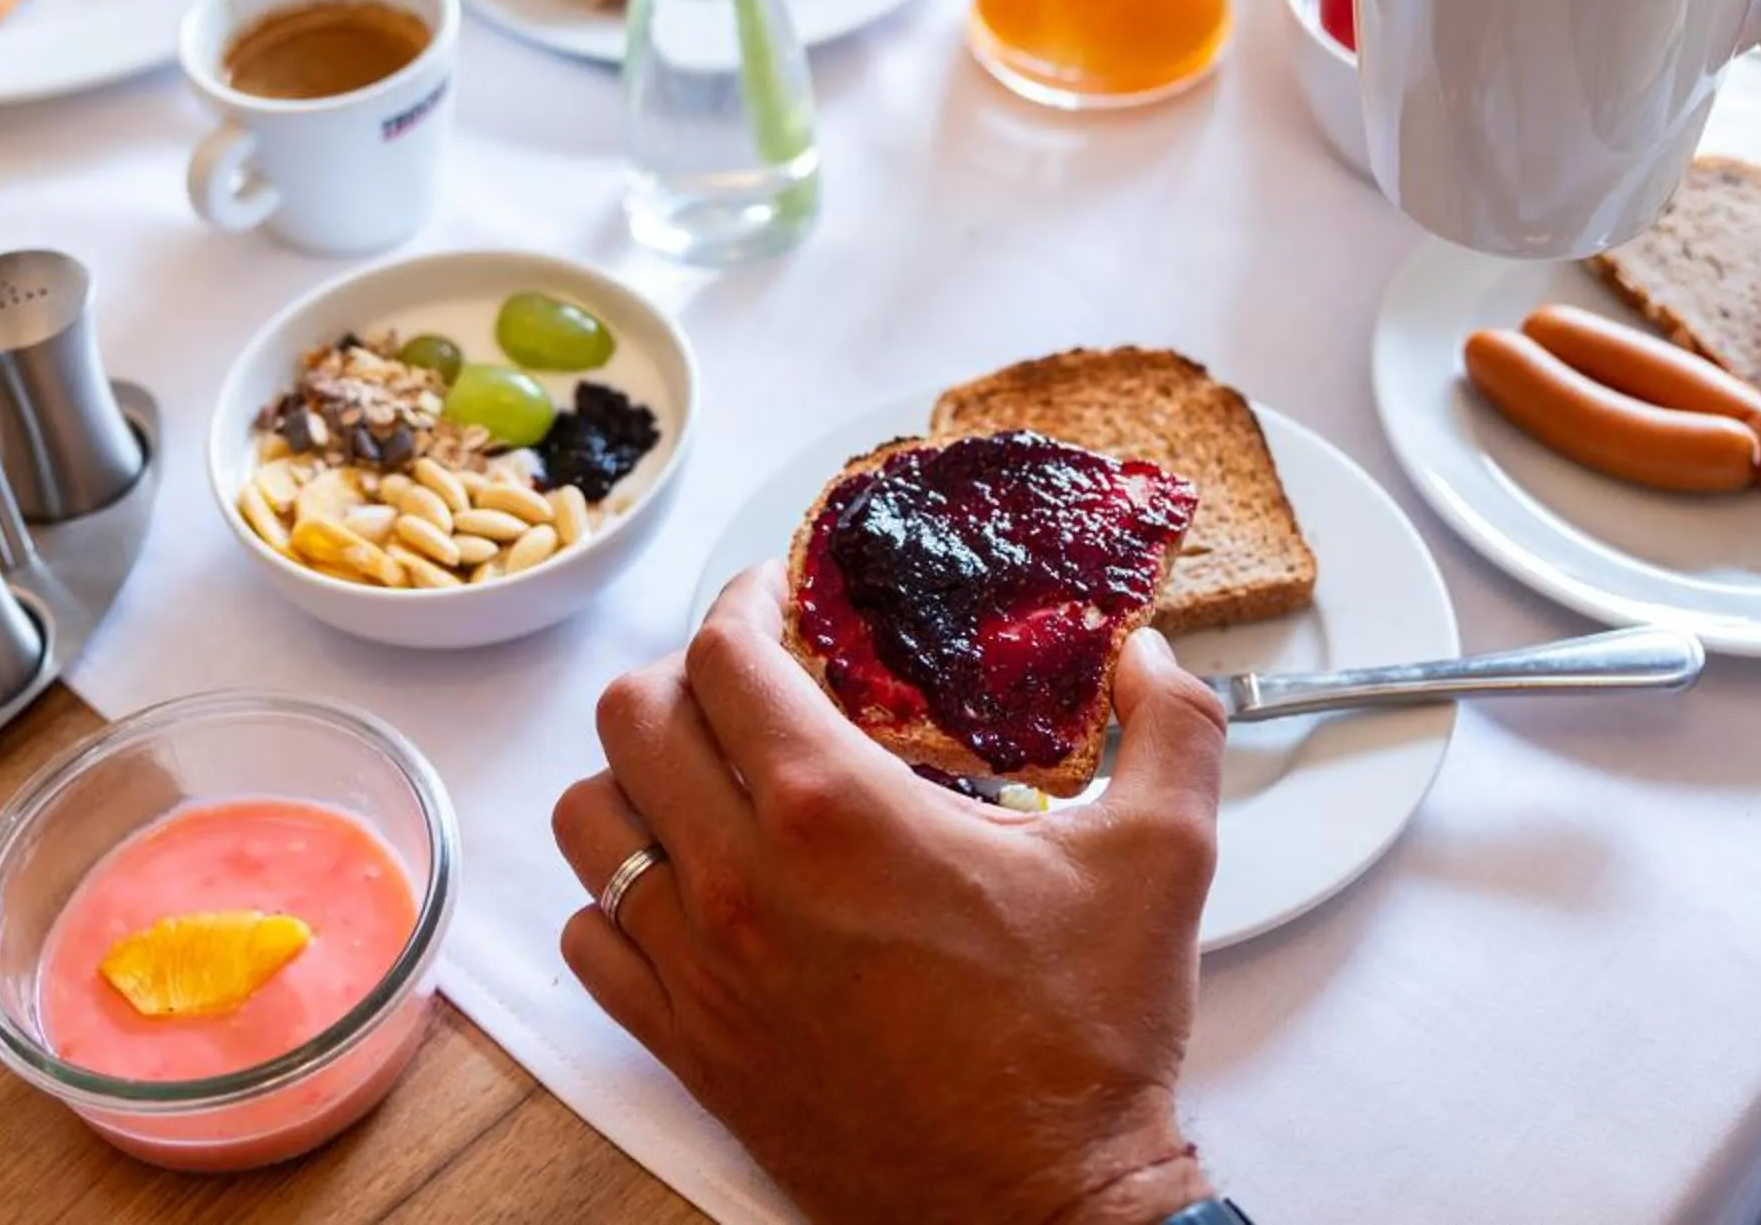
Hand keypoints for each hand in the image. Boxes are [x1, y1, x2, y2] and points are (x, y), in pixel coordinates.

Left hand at [552, 565, 1228, 1224]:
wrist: (1047, 1212)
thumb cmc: (1089, 1042)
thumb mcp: (1161, 859)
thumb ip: (1171, 727)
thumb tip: (1148, 654)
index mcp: (836, 811)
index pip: (723, 654)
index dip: (743, 600)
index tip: (776, 597)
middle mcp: (742, 880)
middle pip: (632, 718)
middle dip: (684, 676)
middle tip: (745, 683)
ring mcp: (701, 972)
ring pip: (588, 824)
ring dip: (634, 781)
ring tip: (701, 778)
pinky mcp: (689, 1050)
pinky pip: (588, 943)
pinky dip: (616, 901)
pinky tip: (684, 892)